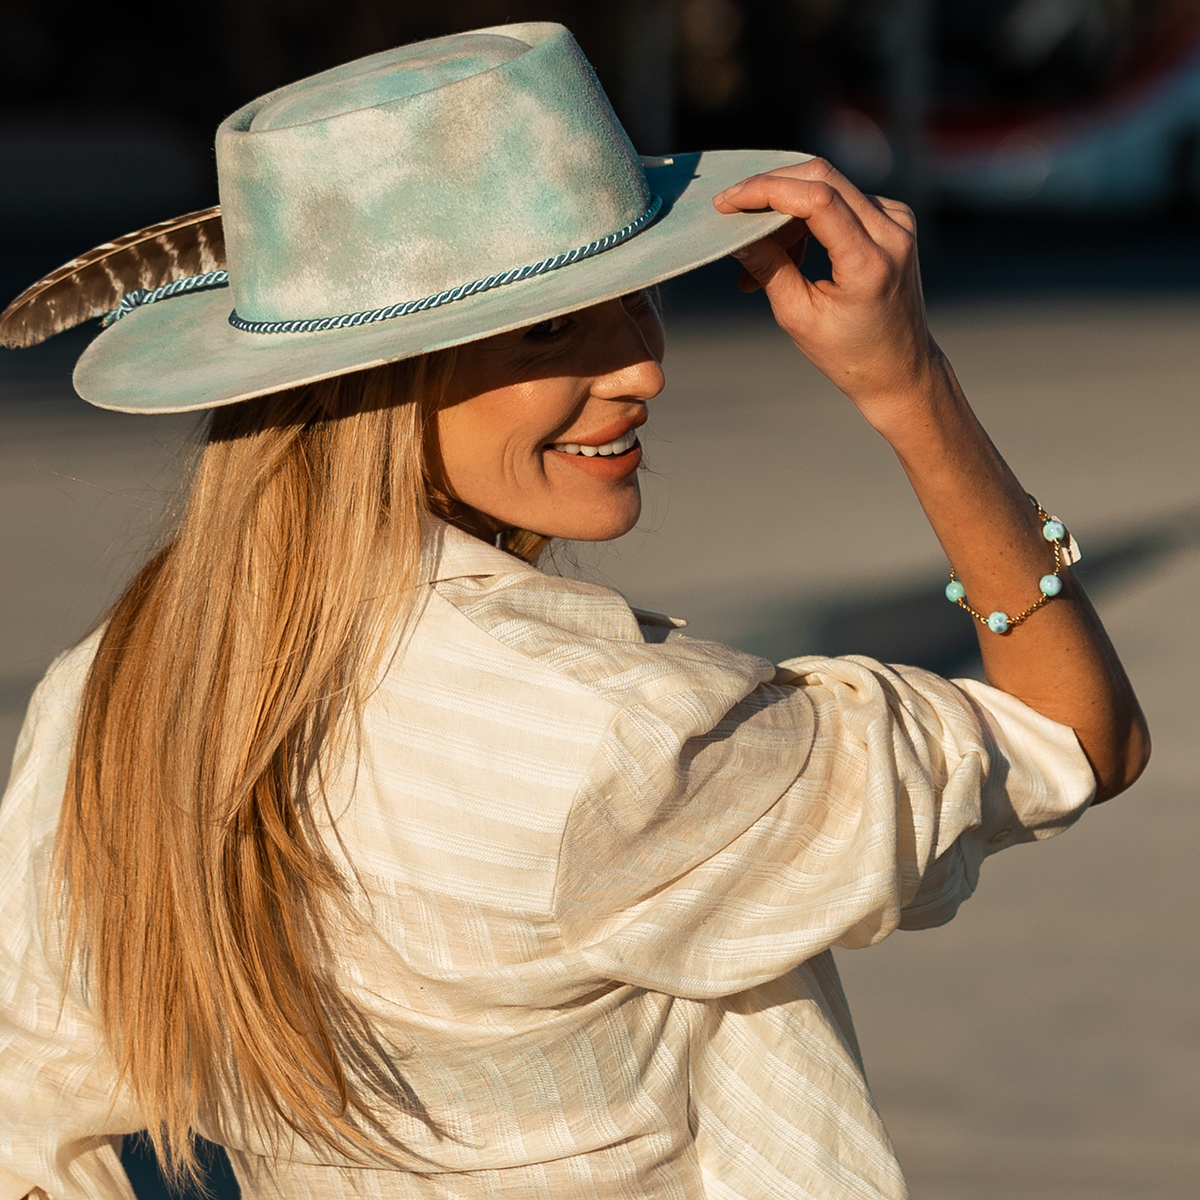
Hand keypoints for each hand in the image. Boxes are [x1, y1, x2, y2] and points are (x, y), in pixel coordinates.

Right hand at [713, 159, 942, 429]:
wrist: (901, 367)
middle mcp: (893, 231)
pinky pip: (842, 198)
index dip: (767, 190)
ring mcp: (898, 220)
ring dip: (785, 210)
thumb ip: (769, 267)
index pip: (817, 199)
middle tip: (733, 211)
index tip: (728, 201)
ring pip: (829, 185)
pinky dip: (807, 216)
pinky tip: (790, 251)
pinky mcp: (895, 218)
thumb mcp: (798, 317)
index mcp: (870, 263)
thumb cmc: (849, 353)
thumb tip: (735, 233)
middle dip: (771, 187)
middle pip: (823, 177)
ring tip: (759, 252)